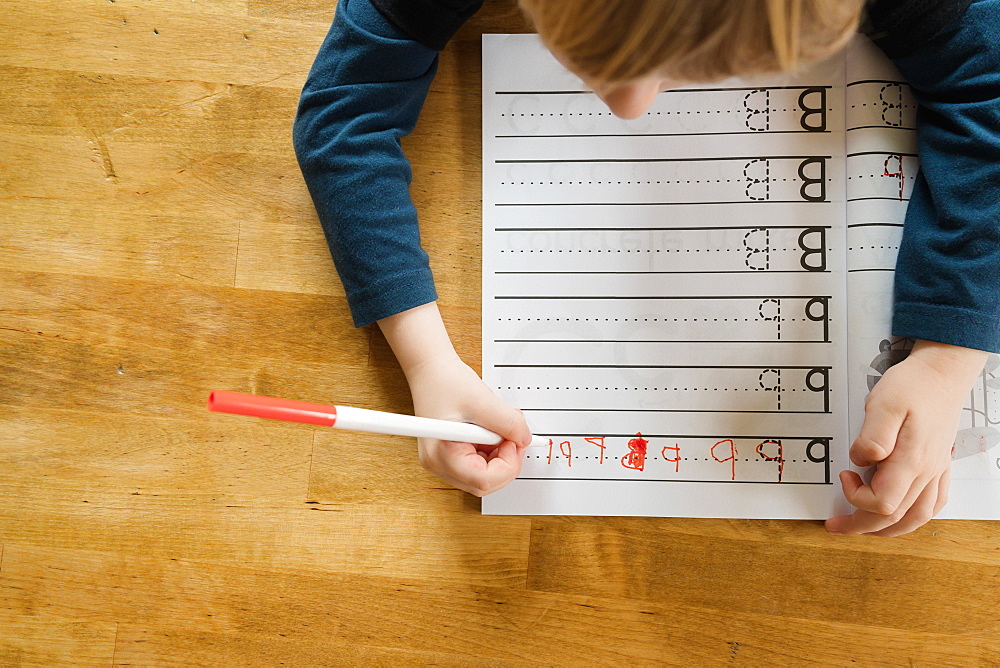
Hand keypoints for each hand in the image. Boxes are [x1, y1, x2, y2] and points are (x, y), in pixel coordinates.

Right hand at [378, 302, 531, 495]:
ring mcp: (441, 461)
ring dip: (498, 455)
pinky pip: (477, 464)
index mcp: (441, 455)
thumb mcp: (483, 401)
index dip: (507, 464)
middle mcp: (438, 464)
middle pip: (483, 483)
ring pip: (482, 476)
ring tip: (496, 427)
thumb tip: (525, 439)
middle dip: (505, 462)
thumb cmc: (445, 381)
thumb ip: (508, 423)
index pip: (484, 481)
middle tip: (511, 436)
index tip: (514, 442)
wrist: (430, 369)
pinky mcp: (448, 454)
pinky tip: (488, 430)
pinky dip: (490, 450)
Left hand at [826, 340, 987, 536]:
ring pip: (916, 517)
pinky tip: (904, 516)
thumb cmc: (913, 386)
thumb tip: (861, 461)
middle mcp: (926, 471)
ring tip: (864, 529)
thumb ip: (871, 437)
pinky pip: (933, 504)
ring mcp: (934, 470)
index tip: (844, 476)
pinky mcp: (938, 465)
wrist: (942, 373)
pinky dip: (915, 518)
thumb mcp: (883, 404)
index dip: (856, 497)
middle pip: (894, 517)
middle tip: (836, 525)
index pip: (882, 502)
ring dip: (887, 529)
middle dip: (860, 525)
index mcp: (910, 461)